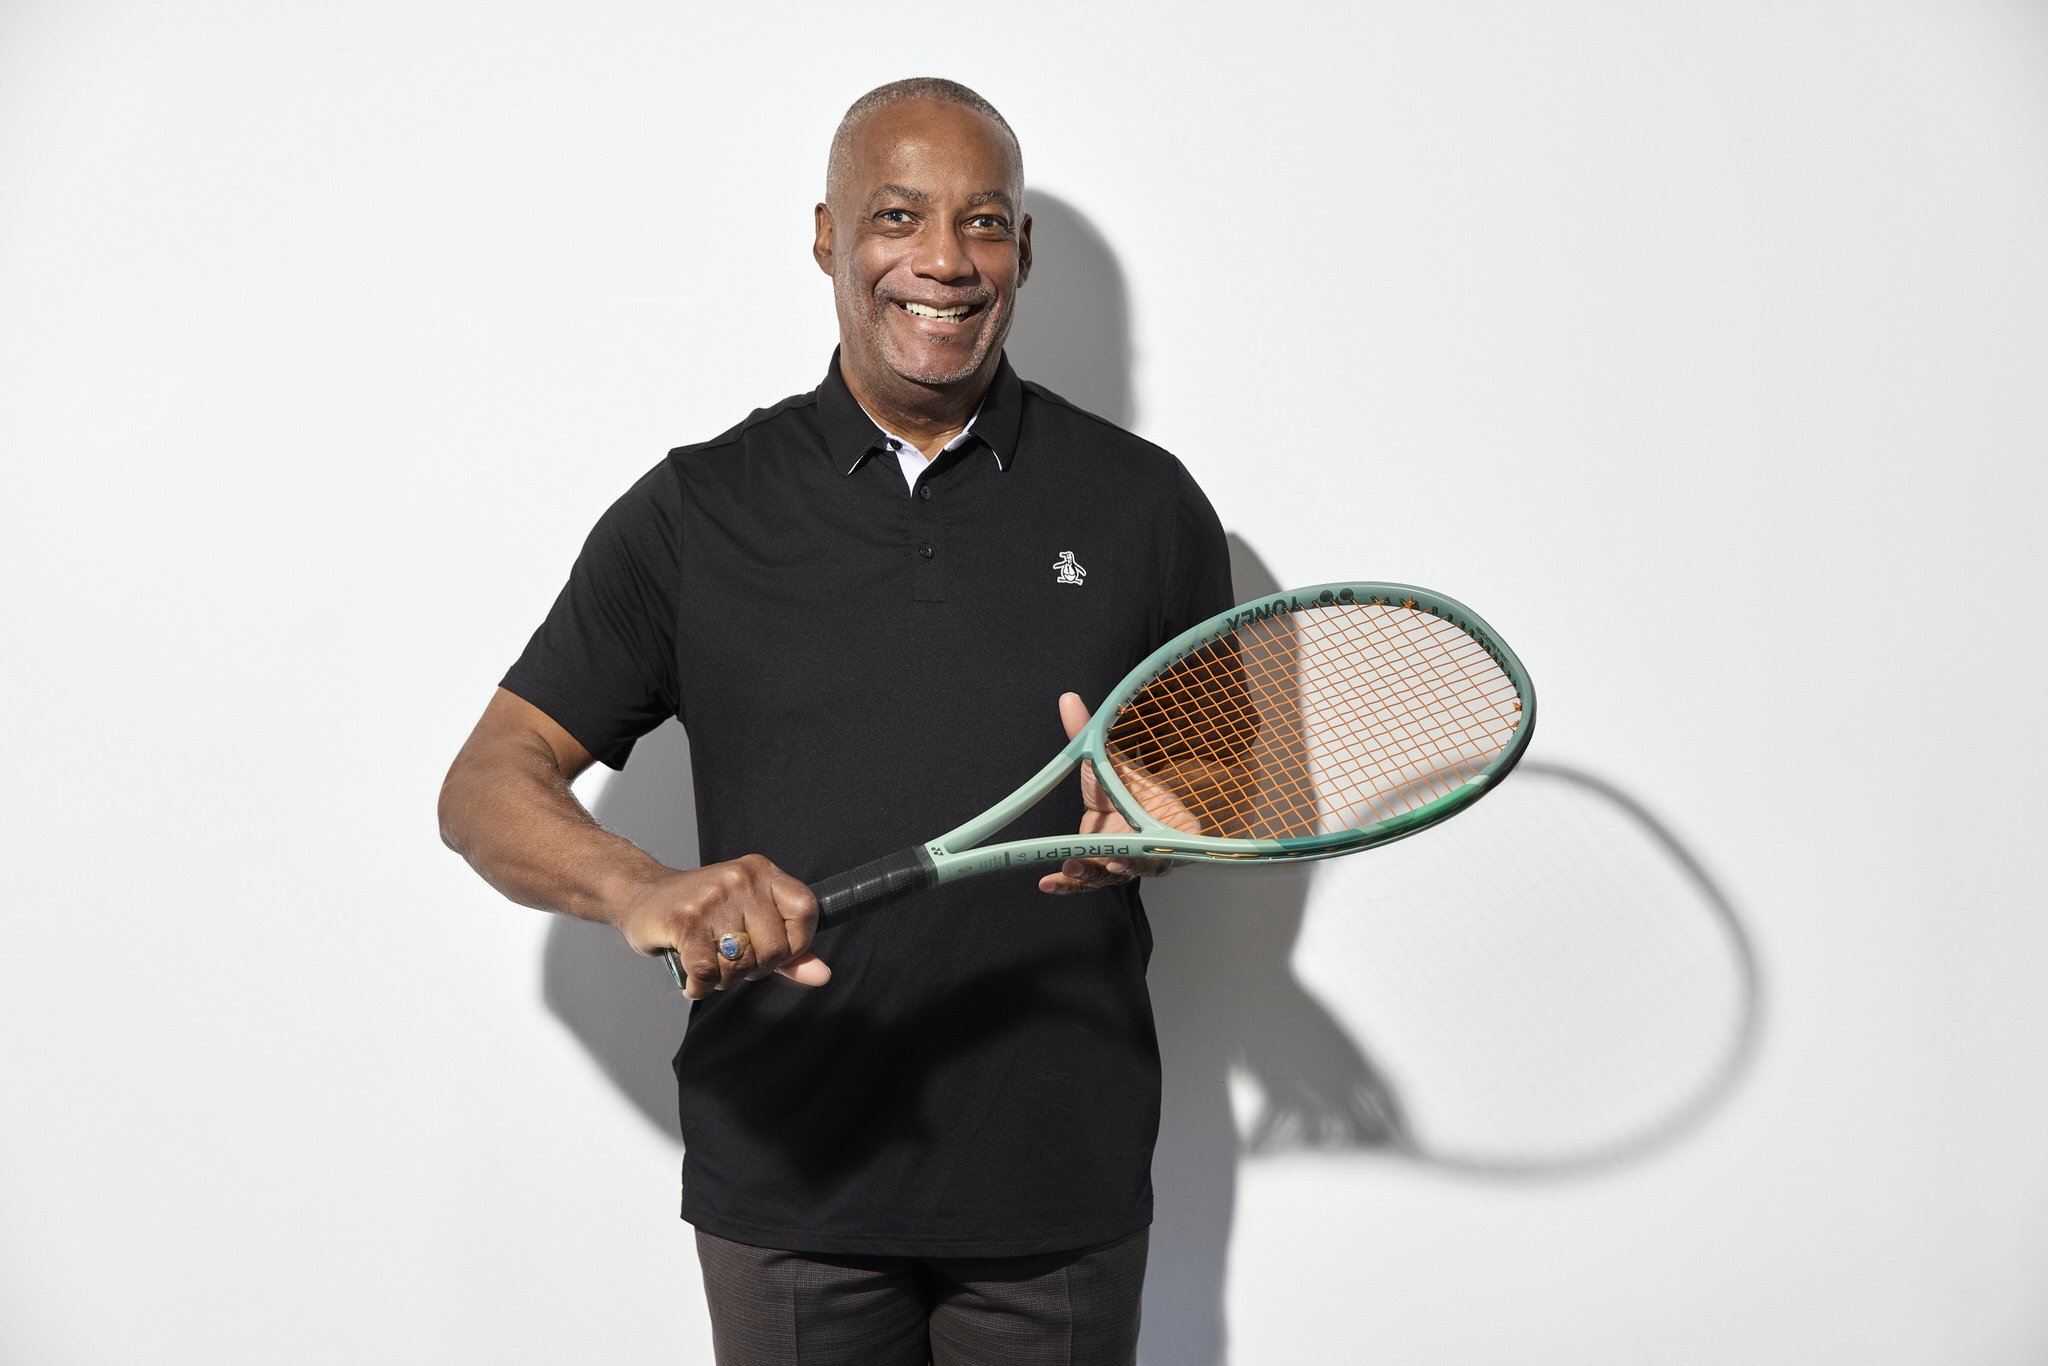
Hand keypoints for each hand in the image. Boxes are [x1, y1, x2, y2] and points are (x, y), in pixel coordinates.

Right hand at [609, 854, 830, 999]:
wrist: (641, 895)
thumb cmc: (701, 912)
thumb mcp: (750, 920)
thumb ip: (789, 951)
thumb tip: (822, 975)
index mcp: (763, 872)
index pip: (806, 911)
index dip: (796, 943)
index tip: (773, 951)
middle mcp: (741, 879)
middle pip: (774, 948)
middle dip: (754, 968)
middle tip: (731, 960)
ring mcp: (713, 898)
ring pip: (741, 964)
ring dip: (724, 979)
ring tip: (709, 963)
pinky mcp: (685, 921)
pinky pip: (708, 972)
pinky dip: (700, 986)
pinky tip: (693, 979)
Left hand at [1038, 692, 1175, 894]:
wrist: (1116, 797)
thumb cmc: (1123, 780)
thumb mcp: (1104, 756)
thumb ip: (1089, 733)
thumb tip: (1067, 698)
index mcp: (1171, 822)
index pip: (1175, 842)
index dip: (1159, 851)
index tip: (1132, 855)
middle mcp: (1153, 846)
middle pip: (1143, 866)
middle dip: (1123, 867)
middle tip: (1108, 866)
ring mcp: (1128, 861)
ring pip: (1113, 877)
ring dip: (1091, 877)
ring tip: (1066, 871)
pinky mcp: (1105, 870)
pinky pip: (1091, 881)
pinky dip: (1070, 885)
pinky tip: (1048, 884)